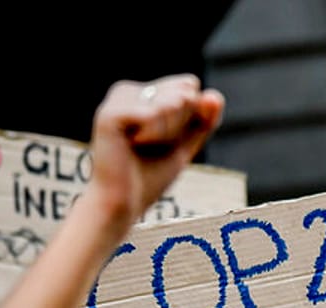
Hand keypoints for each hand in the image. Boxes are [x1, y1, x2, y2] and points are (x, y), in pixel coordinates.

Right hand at [86, 75, 223, 225]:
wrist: (122, 204)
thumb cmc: (150, 177)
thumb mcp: (185, 145)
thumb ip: (204, 121)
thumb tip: (215, 96)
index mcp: (143, 93)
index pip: (189, 86)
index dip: (189, 117)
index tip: (163, 140)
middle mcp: (128, 90)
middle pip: (185, 91)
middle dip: (180, 124)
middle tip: (151, 145)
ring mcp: (117, 99)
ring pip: (173, 102)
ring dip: (167, 133)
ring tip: (140, 146)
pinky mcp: (110, 113)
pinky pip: (154, 114)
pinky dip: (153, 136)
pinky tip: (131, 146)